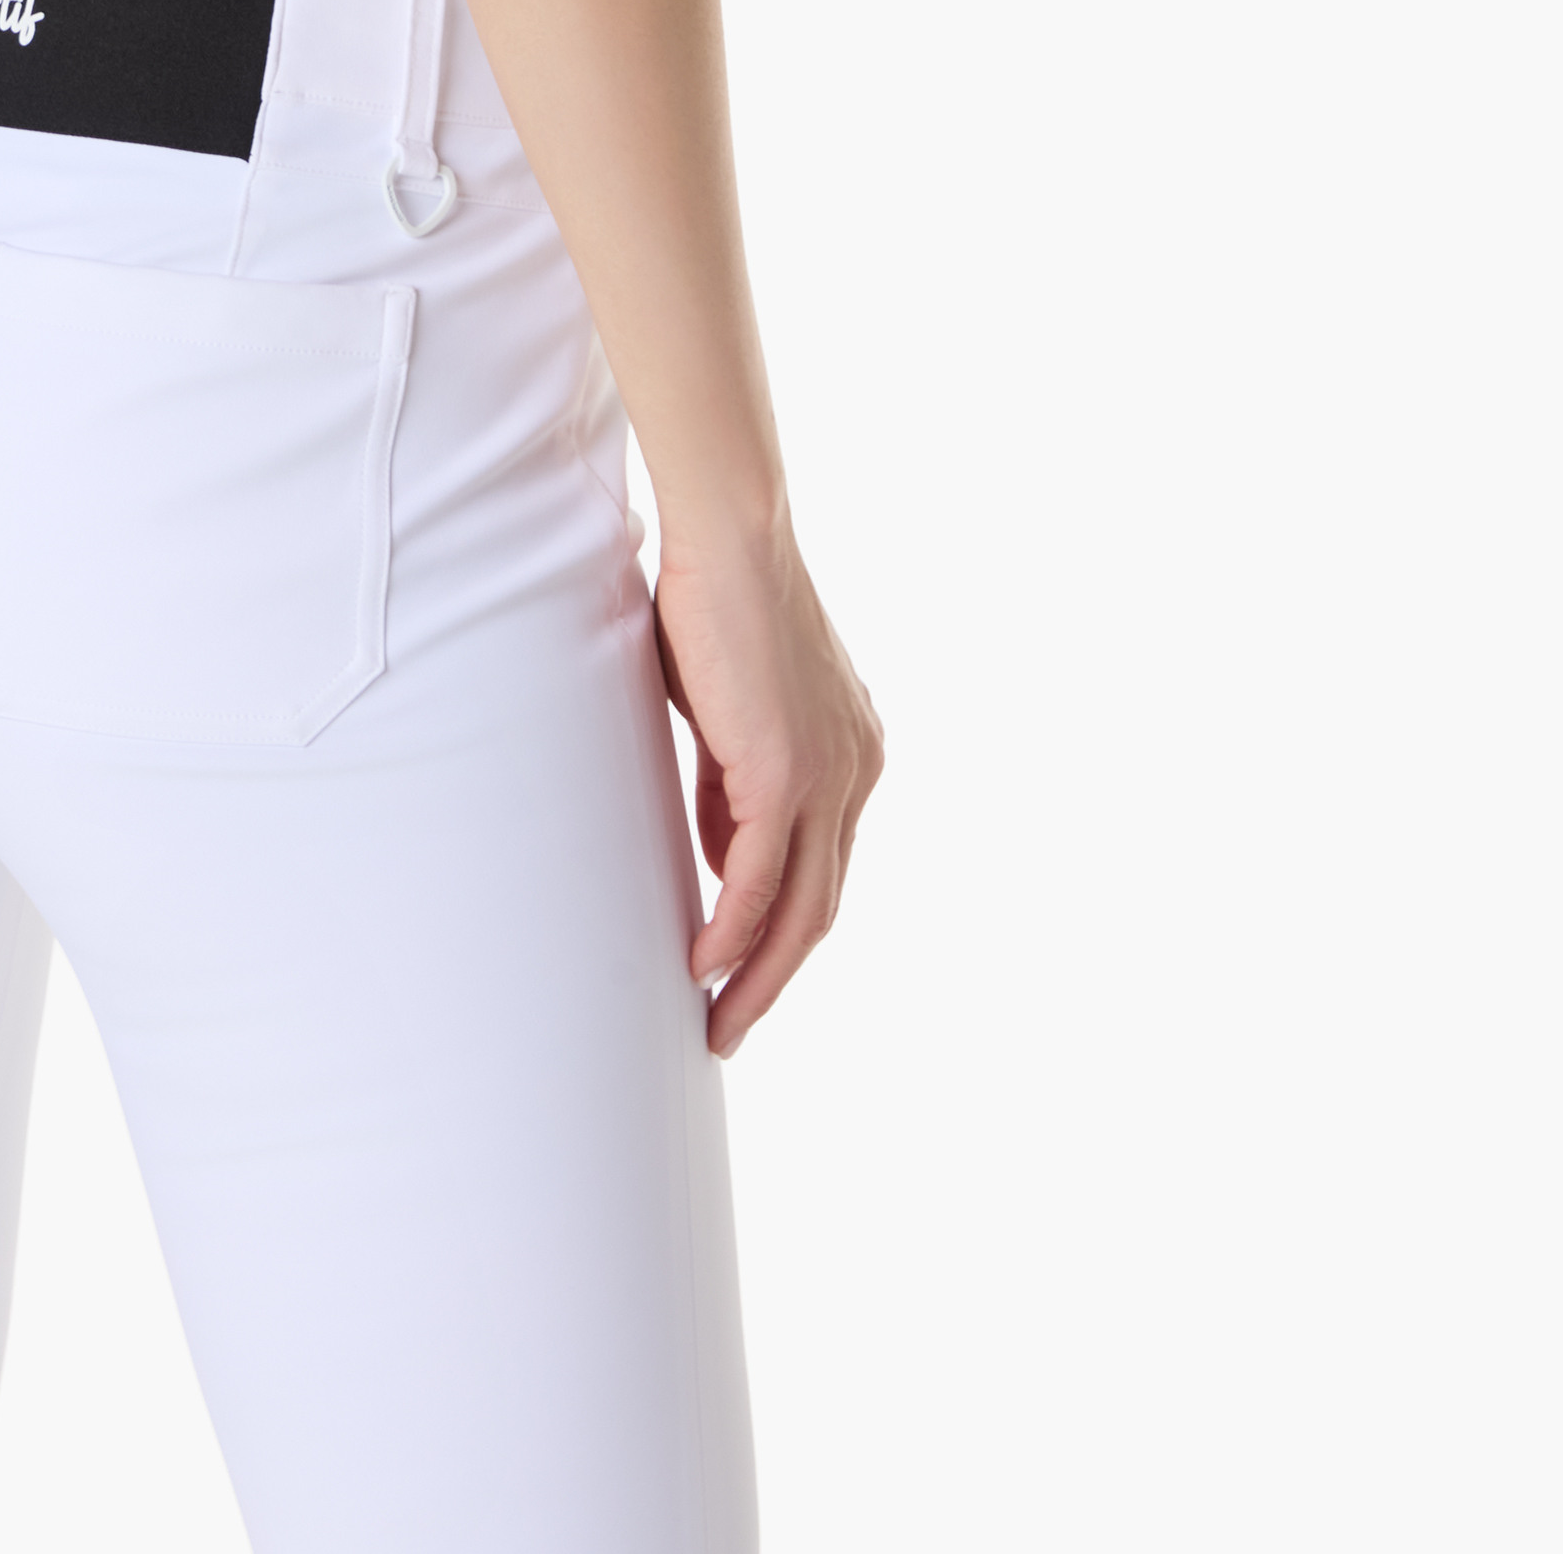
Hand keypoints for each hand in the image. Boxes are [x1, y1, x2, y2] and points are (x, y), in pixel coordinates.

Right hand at [651, 516, 883, 1055]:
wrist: (734, 536)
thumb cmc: (717, 601)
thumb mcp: (729, 709)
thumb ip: (733, 779)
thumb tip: (722, 848)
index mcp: (852, 753)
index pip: (823, 865)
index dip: (783, 924)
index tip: (739, 962)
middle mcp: (858, 773)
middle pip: (824, 906)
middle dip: (776, 975)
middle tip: (732, 1025)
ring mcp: (830, 777)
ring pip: (801, 910)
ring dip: (757, 974)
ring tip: (718, 1021)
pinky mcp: (787, 774)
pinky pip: (759, 880)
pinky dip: (733, 930)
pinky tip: (704, 964)